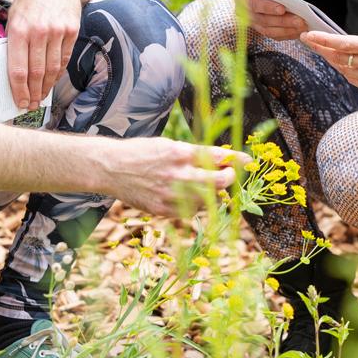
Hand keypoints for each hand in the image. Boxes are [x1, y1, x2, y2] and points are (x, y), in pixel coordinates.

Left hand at [4, 0, 81, 109]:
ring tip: (41, 96)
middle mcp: (38, 32)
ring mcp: (57, 32)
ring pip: (52, 68)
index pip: (18, 69)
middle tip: (30, 104)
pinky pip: (64, 58)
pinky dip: (58, 73)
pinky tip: (52, 80)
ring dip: (46, 87)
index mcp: (19, 29)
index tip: (20, 101)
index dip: (19, 90)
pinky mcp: (71, 31)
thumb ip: (13, 41)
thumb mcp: (13, 16)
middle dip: (33, 93)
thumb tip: (13, 69)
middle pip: (36, 73)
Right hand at [100, 138, 249, 215]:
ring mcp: (170, 194)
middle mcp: (177, 174)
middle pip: (219, 181)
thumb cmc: (140, 153)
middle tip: (229, 176)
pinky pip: (190, 212)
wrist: (111, 167)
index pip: (217, 157)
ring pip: (207, 200)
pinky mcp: (162, 209)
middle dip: (230, 178)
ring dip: (213, 194)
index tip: (247, 162)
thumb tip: (220, 159)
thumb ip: (192, 154)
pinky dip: (197, 205)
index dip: (235, 160)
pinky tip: (192, 198)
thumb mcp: (167, 145)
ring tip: (209, 187)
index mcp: (179, 153)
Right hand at [234, 0, 306, 39]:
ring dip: (287, 29)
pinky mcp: (262, 30)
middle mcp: (244, 11)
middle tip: (300, 20)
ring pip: (269, 30)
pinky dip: (288, 34)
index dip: (268, 7)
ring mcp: (253, 23)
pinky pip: (275, 35)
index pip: (254, 3)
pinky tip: (300, 31)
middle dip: (283, 21)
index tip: (282, 9)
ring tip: (303, 26)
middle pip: (263, 20)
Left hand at [298, 0, 357, 92]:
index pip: (343, 43)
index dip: (323, 40)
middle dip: (321, 49)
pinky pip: (353, 80)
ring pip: (343, 70)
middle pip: (337, 58)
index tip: (308, 35)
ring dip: (331, 60)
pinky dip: (343, 70)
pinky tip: (340, 62)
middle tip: (310, 41)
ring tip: (322, 49)